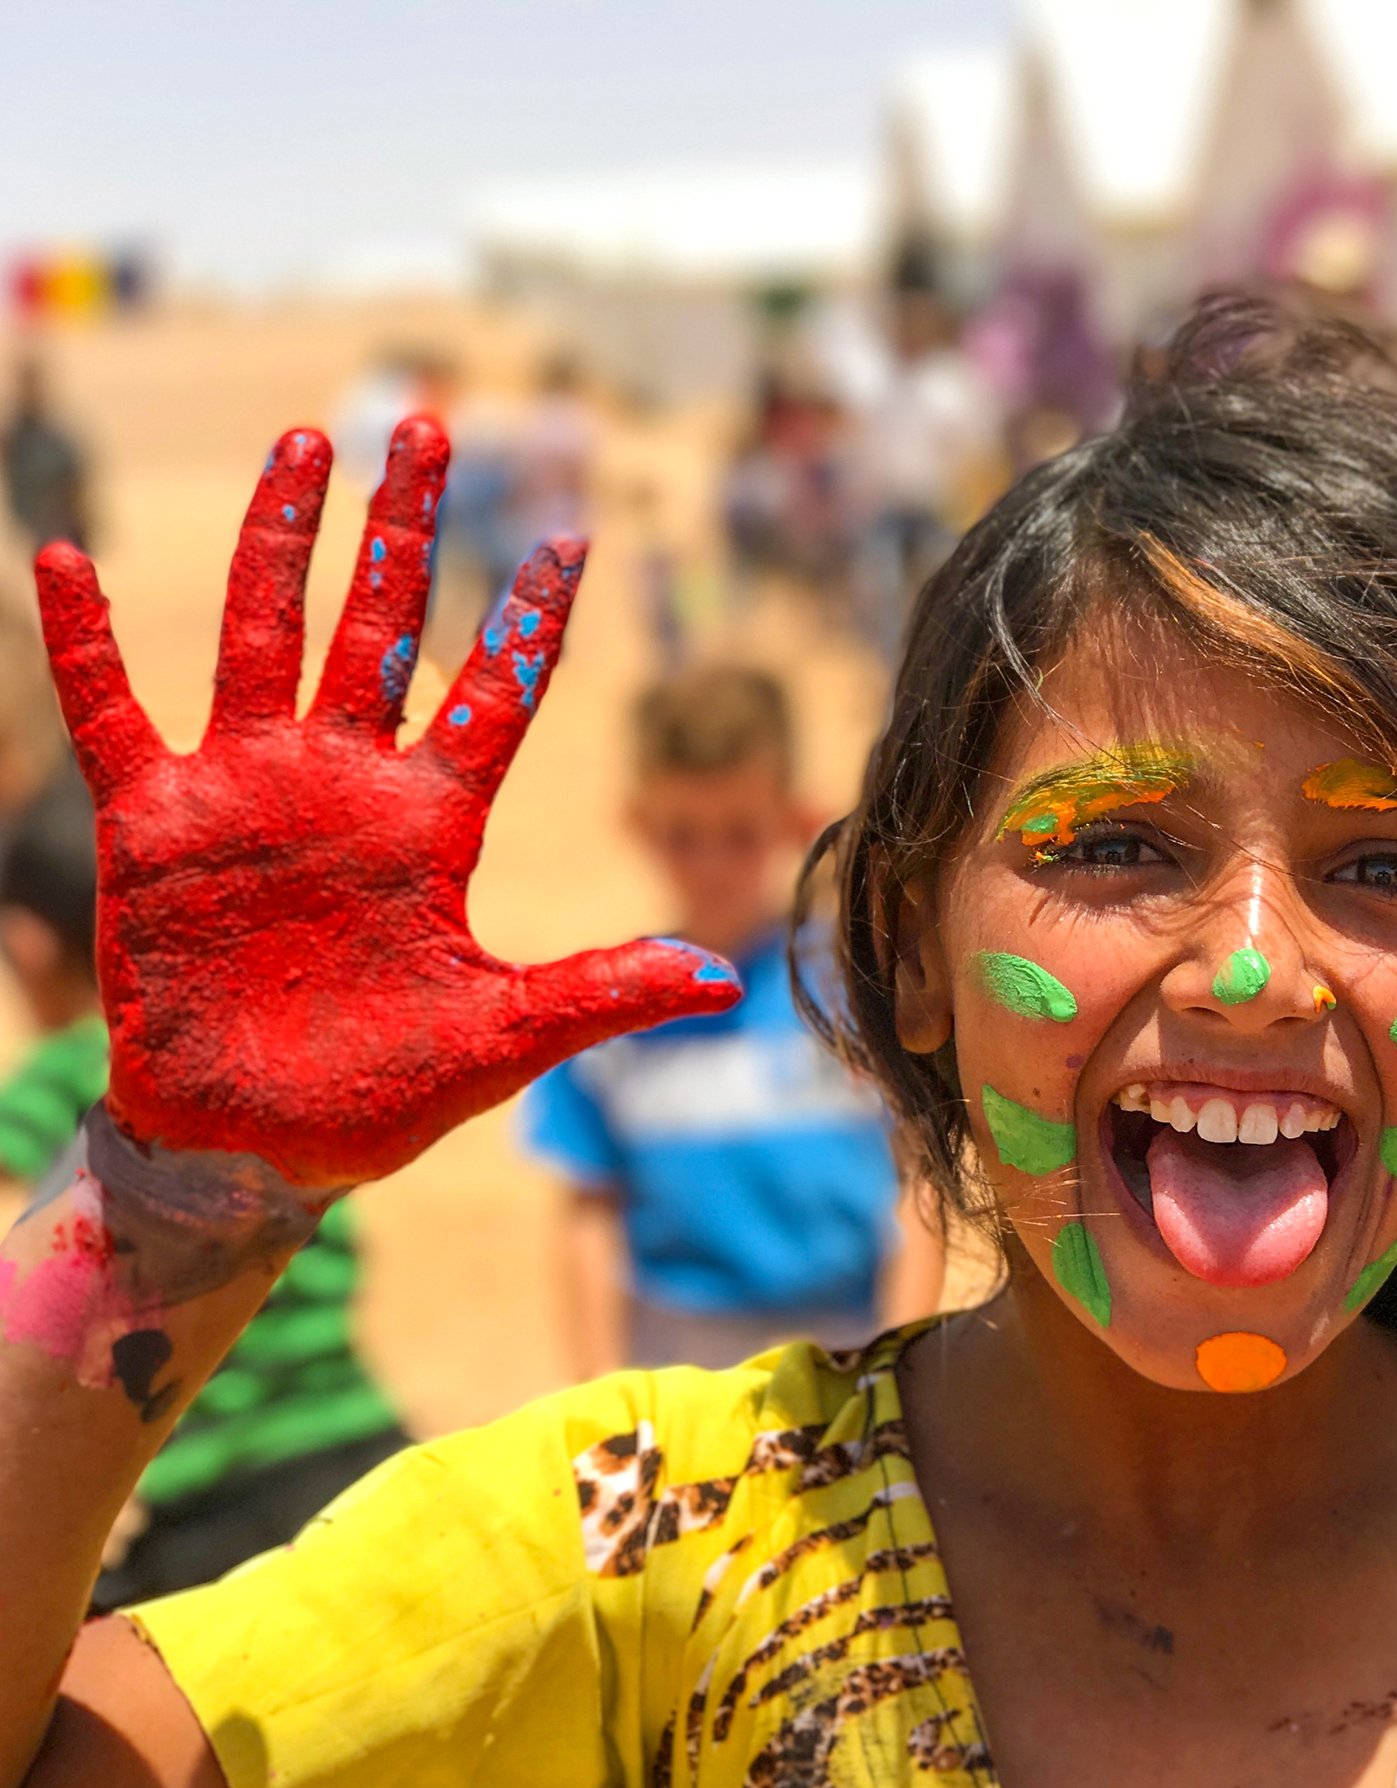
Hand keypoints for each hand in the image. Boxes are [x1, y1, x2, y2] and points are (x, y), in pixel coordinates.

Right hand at [37, 418, 739, 1187]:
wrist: (260, 1144)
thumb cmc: (383, 1090)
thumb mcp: (503, 1037)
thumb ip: (601, 991)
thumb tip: (722, 979)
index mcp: (432, 824)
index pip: (495, 695)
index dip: (528, 620)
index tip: (572, 538)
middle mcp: (345, 782)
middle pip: (379, 626)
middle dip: (401, 529)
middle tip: (425, 426)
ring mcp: (247, 790)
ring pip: (263, 632)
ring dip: (280, 539)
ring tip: (307, 443)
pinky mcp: (153, 823)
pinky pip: (112, 713)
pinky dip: (86, 643)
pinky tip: (64, 558)